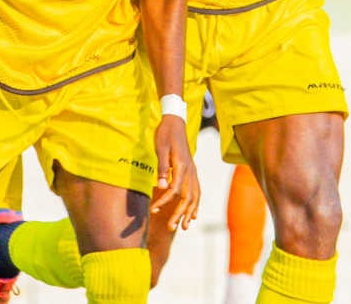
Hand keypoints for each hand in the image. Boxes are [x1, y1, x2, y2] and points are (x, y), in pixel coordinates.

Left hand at [151, 115, 200, 230]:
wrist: (175, 122)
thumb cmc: (165, 134)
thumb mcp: (160, 148)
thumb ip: (162, 168)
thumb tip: (161, 188)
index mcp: (182, 165)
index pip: (174, 189)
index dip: (164, 201)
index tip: (153, 209)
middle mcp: (190, 170)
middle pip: (188, 197)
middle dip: (180, 214)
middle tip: (171, 228)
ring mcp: (193, 171)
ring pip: (195, 196)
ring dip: (190, 212)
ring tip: (185, 227)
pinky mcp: (192, 170)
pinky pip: (197, 190)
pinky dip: (196, 204)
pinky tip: (194, 214)